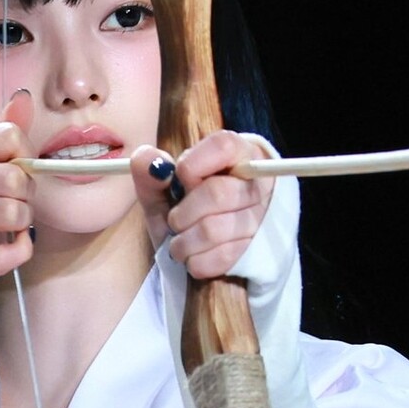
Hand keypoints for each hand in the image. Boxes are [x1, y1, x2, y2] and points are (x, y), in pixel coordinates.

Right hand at [0, 89, 34, 277]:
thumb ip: (5, 126)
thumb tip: (24, 97)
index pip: (10, 138)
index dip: (24, 152)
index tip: (16, 162)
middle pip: (13, 180)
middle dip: (26, 189)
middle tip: (17, 195)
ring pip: (11, 215)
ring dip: (23, 219)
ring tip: (13, 218)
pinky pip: (3, 255)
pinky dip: (18, 250)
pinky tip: (12, 241)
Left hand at [129, 130, 274, 279]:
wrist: (204, 256)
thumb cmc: (186, 216)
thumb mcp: (164, 194)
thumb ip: (151, 175)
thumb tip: (146, 158)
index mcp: (239, 156)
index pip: (223, 146)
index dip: (193, 165)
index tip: (180, 181)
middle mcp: (259, 184)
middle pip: (217, 193)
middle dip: (182, 214)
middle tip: (175, 221)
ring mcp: (262, 219)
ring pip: (214, 229)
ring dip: (183, 242)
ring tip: (179, 243)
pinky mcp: (258, 251)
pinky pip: (220, 257)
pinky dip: (195, 261)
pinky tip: (194, 256)